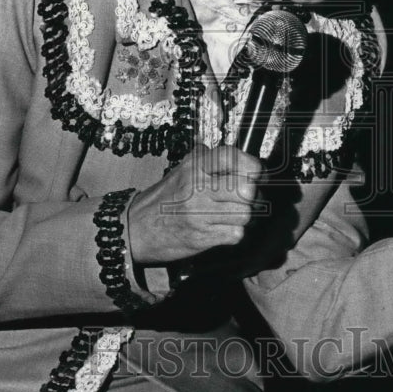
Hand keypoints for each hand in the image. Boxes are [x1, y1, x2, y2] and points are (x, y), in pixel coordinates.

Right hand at [127, 144, 264, 264]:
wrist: (136, 228)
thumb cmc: (162, 200)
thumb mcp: (180, 170)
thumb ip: (205, 159)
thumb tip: (233, 155)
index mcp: (194, 167)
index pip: (233, 158)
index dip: (252, 166)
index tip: (255, 174)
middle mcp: (197, 187)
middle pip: (247, 188)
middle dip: (252, 195)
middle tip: (246, 198)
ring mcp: (199, 213)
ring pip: (245, 213)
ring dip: (243, 216)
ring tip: (232, 214)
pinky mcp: (201, 236)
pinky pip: (236, 234)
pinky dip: (234, 233)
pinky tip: (224, 228)